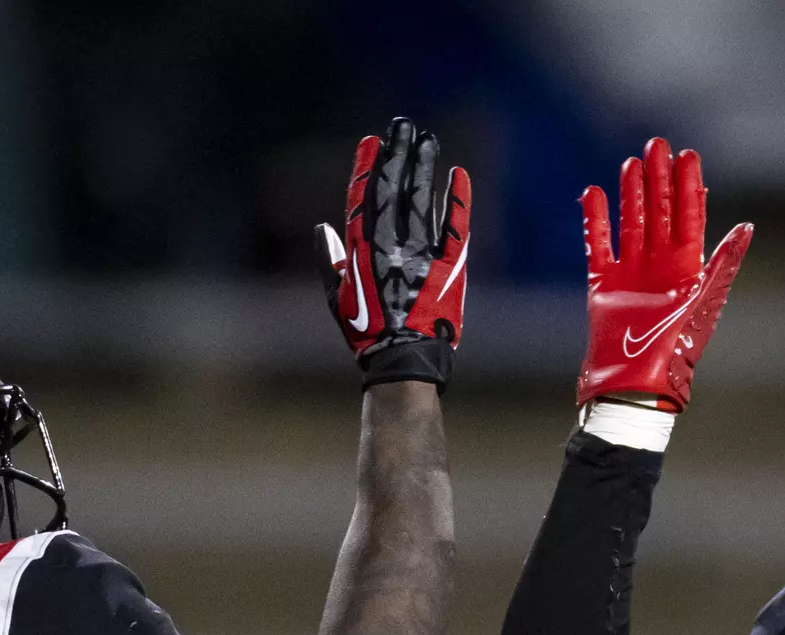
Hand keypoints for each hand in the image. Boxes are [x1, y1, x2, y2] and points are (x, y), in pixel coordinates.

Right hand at [317, 118, 470, 390]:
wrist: (405, 359)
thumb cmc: (367, 334)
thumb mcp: (336, 299)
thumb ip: (328, 262)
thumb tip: (323, 228)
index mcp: (362, 250)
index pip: (364, 197)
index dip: (367, 166)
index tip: (371, 141)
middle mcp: (391, 245)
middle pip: (394, 188)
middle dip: (398, 154)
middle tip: (403, 126)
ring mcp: (421, 253)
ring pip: (421, 198)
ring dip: (424, 166)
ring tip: (427, 140)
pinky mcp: (448, 265)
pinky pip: (455, 225)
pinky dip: (458, 199)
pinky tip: (460, 176)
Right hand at [578, 137, 752, 411]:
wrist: (635, 383)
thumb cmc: (675, 350)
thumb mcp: (704, 303)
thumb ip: (723, 264)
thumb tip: (747, 227)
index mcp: (689, 269)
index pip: (690, 218)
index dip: (689, 187)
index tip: (688, 155)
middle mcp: (661, 268)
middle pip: (660, 213)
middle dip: (660, 179)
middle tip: (657, 144)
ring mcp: (631, 275)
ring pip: (631, 223)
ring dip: (631, 194)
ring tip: (631, 163)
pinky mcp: (603, 286)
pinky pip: (598, 245)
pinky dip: (595, 221)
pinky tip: (592, 193)